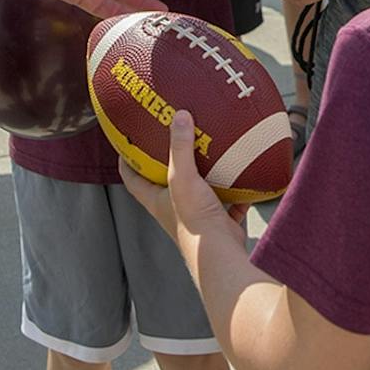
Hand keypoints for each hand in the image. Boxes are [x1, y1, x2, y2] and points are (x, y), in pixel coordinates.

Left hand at [117, 110, 247, 239]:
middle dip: (167, 164)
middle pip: (164, 183)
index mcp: (156, 200)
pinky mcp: (217, 221)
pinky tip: (242, 178)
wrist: (219, 253)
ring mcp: (195, 216)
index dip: (127, 161)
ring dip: (202, 176)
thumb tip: (179, 116)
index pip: (132, 178)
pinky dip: (234, 192)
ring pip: (196, 192)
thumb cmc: (194, 221)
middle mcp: (172, 208)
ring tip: (210, 154)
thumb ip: (181, 147)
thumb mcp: (183, 178)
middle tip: (174, 141)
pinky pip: (226, 203)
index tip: (127, 143)